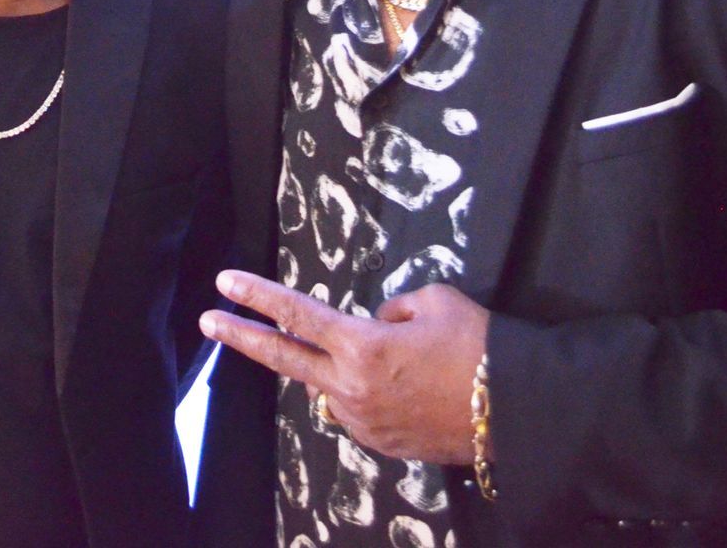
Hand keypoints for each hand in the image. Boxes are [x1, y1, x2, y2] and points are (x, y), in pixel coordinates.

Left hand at [200, 270, 489, 464]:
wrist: (516, 412)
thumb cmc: (479, 348)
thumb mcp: (434, 302)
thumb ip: (391, 309)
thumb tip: (375, 324)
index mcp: (361, 345)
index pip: (296, 313)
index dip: (257, 295)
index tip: (225, 283)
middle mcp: (351, 387)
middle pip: (283, 357)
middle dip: (243, 336)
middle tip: (209, 321)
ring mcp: (361, 420)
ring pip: (331, 384)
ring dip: (343, 368)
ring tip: (402, 365)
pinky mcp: (378, 443)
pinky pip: (357, 408)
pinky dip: (367, 393)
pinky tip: (405, 391)